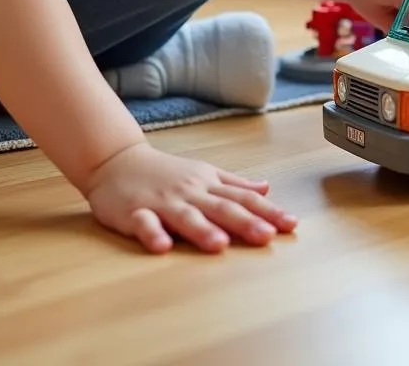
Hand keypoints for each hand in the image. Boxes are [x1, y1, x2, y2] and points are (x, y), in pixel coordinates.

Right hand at [82, 141, 296, 253]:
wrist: (118, 161)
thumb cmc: (165, 172)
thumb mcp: (204, 174)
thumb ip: (235, 184)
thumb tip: (267, 188)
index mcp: (208, 185)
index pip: (244, 199)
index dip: (268, 211)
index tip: (291, 224)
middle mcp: (191, 192)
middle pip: (221, 208)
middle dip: (245, 223)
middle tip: (268, 236)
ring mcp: (163, 202)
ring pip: (186, 216)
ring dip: (203, 230)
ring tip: (220, 245)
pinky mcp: (135, 212)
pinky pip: (145, 224)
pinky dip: (153, 235)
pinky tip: (162, 247)